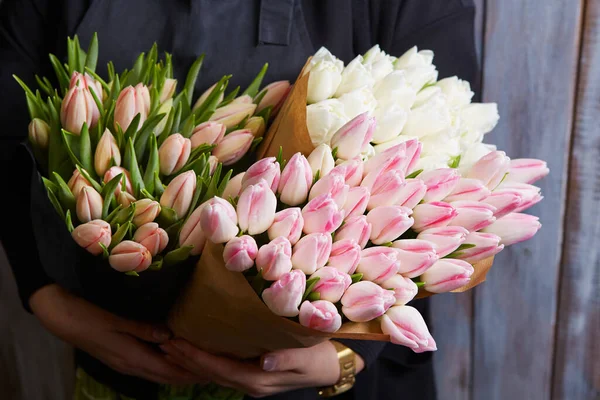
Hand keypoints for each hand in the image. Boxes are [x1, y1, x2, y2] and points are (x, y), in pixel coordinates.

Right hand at [29, 284, 204, 384]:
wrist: (59, 316)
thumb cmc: (87, 315)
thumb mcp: (116, 319)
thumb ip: (143, 329)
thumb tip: (170, 335)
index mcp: (131, 357)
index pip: (168, 371)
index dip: (189, 372)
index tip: (210, 371)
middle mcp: (130, 365)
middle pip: (165, 376)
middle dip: (188, 376)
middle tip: (211, 372)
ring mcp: (124, 363)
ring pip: (157, 373)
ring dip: (178, 372)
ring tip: (198, 367)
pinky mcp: (120, 356)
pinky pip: (148, 366)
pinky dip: (165, 365)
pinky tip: (173, 356)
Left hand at [160, 339, 364, 397]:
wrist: (331, 366)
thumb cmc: (320, 356)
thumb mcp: (308, 355)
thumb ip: (286, 358)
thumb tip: (264, 361)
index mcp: (261, 380)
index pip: (222, 369)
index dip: (198, 358)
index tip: (176, 343)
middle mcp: (252, 384)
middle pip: (212, 374)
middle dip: (187, 360)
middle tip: (163, 342)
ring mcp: (252, 381)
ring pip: (215, 374)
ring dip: (192, 362)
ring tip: (171, 346)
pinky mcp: (253, 375)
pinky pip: (223, 371)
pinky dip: (206, 362)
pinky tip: (195, 351)